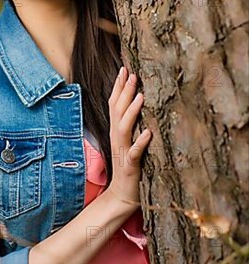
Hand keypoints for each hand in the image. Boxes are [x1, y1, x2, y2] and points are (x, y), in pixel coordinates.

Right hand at [106, 66, 150, 210]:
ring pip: (124, 128)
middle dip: (124, 91)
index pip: (114, 104)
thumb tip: (138, 101)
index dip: (118, 86)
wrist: (123, 194)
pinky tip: (148, 133)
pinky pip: (135, 153)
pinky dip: (140, 142)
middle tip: (131, 74)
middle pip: (117, 111)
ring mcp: (123, 151)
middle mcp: (117, 137)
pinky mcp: (131, 166)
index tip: (123, 68)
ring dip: (131, 111)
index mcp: (117, 130)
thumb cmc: (130, 165)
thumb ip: (130, 123)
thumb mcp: (128, 140)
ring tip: (140, 96)